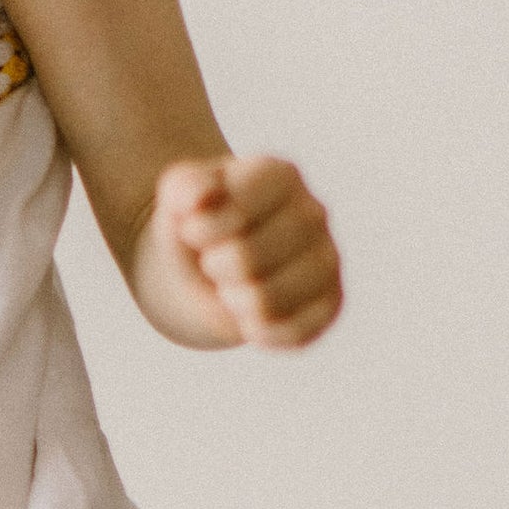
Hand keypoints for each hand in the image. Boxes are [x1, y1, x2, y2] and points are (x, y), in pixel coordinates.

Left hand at [152, 154, 343, 349]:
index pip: (238, 211)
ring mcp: (328, 260)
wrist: (205, 272)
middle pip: (247, 260)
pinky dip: (257, 330)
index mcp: (281, 176)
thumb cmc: (194, 227)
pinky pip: (292, 333)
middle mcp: (314, 213)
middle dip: (215, 269)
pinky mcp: (331, 304)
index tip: (193, 230)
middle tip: (215, 262)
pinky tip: (252, 314)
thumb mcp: (177, 197)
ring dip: (234, 301)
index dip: (201, 231)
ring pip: (268, 301)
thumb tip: (202, 199)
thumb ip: (184, 186)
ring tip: (234, 286)